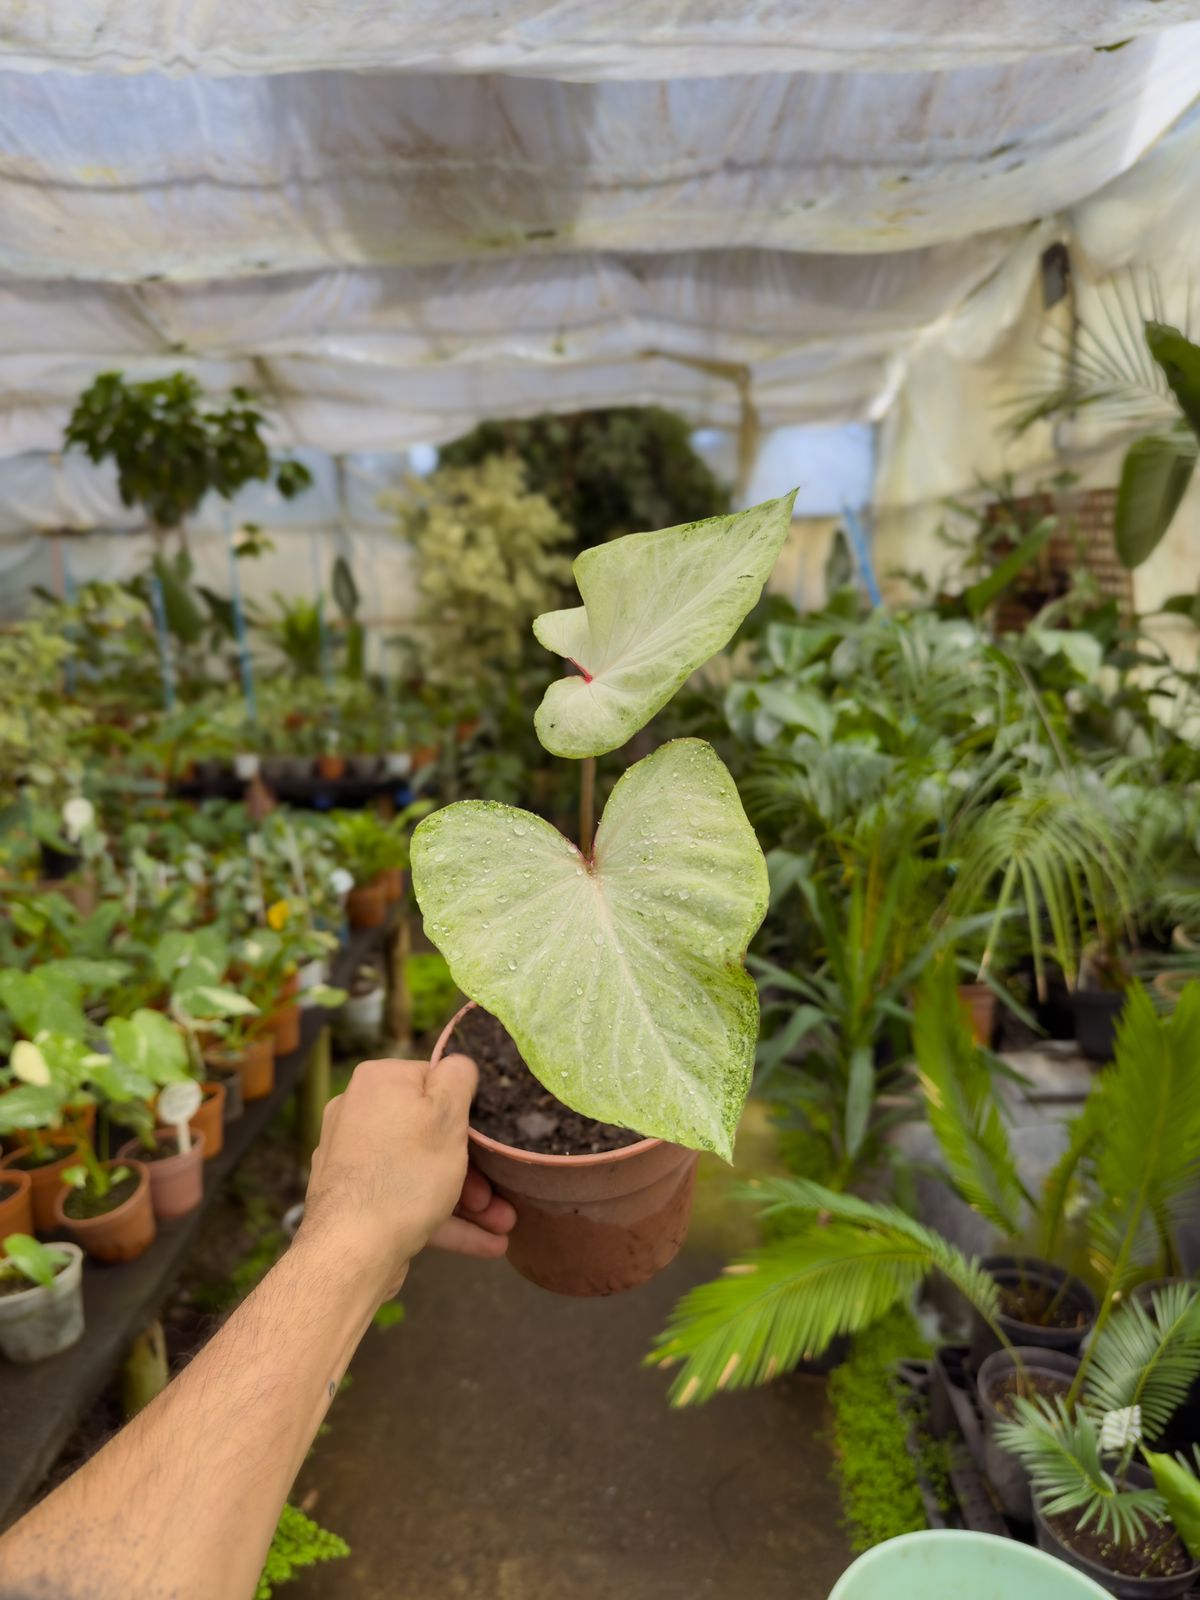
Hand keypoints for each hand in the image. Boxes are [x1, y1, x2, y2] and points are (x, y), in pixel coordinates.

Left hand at [299, 1053, 514, 1299]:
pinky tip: (485, 1243)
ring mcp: (352, 1159)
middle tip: (500, 1192)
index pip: (433, 1081)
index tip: (488, 1138)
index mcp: (378, 1082)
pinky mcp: (353, 1199)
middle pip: (428, 1132)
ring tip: (502, 1224)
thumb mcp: (447, 1114)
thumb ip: (458, 1077)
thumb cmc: (405, 1174)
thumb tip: (458, 1064)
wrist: (351, 1250)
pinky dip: (443, 1217)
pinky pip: (405, 1199)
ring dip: (465, 1197)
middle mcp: (357, 1112)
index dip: (465, 1109)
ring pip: (421, 1171)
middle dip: (472, 1167)